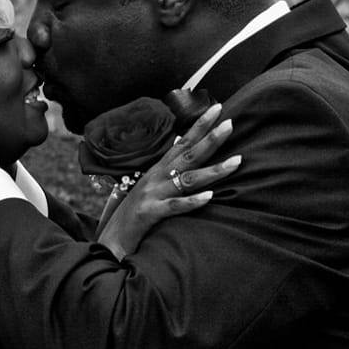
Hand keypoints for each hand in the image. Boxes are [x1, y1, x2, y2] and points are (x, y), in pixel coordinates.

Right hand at [96, 103, 239, 259]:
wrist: (111, 240)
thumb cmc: (135, 214)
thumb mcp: (152, 189)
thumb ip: (168, 174)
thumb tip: (185, 155)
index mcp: (158, 170)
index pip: (183, 142)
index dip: (200, 126)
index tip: (218, 109)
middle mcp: (156, 177)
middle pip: (188, 154)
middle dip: (210, 138)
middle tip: (231, 123)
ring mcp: (153, 194)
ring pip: (187, 179)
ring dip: (213, 170)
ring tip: (237, 162)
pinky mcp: (150, 213)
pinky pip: (175, 206)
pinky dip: (192, 201)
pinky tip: (210, 197)